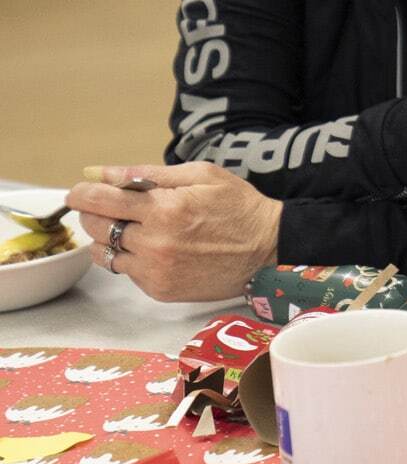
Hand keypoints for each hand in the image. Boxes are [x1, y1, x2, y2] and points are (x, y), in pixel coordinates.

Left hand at [66, 162, 281, 301]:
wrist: (268, 249)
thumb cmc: (238, 207)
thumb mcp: (200, 175)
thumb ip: (146, 174)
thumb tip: (98, 173)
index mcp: (164, 209)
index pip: (100, 200)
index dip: (83, 193)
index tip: (81, 191)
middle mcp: (155, 243)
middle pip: (95, 227)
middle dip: (96, 213)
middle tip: (113, 207)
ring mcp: (156, 270)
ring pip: (103, 254)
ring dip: (109, 238)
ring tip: (134, 229)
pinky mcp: (160, 290)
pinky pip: (126, 272)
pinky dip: (131, 258)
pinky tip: (154, 248)